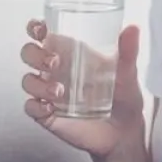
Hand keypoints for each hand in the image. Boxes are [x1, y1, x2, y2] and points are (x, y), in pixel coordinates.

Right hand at [19, 18, 145, 158]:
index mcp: (70, 54)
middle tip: (54, 61)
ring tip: (59, 91)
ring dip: (38, 83)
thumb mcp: (128, 72)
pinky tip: (50, 108)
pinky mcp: (48, 114)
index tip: (41, 28)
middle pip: (29, 54)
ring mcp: (50, 93)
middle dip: (35, 54)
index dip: (35, 28)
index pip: (44, 34)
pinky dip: (36, 106)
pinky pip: (31, 108)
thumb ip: (128, 51)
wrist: (124, 133)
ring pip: (28, 81)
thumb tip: (133, 29)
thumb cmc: (124, 98)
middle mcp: (56, 71)